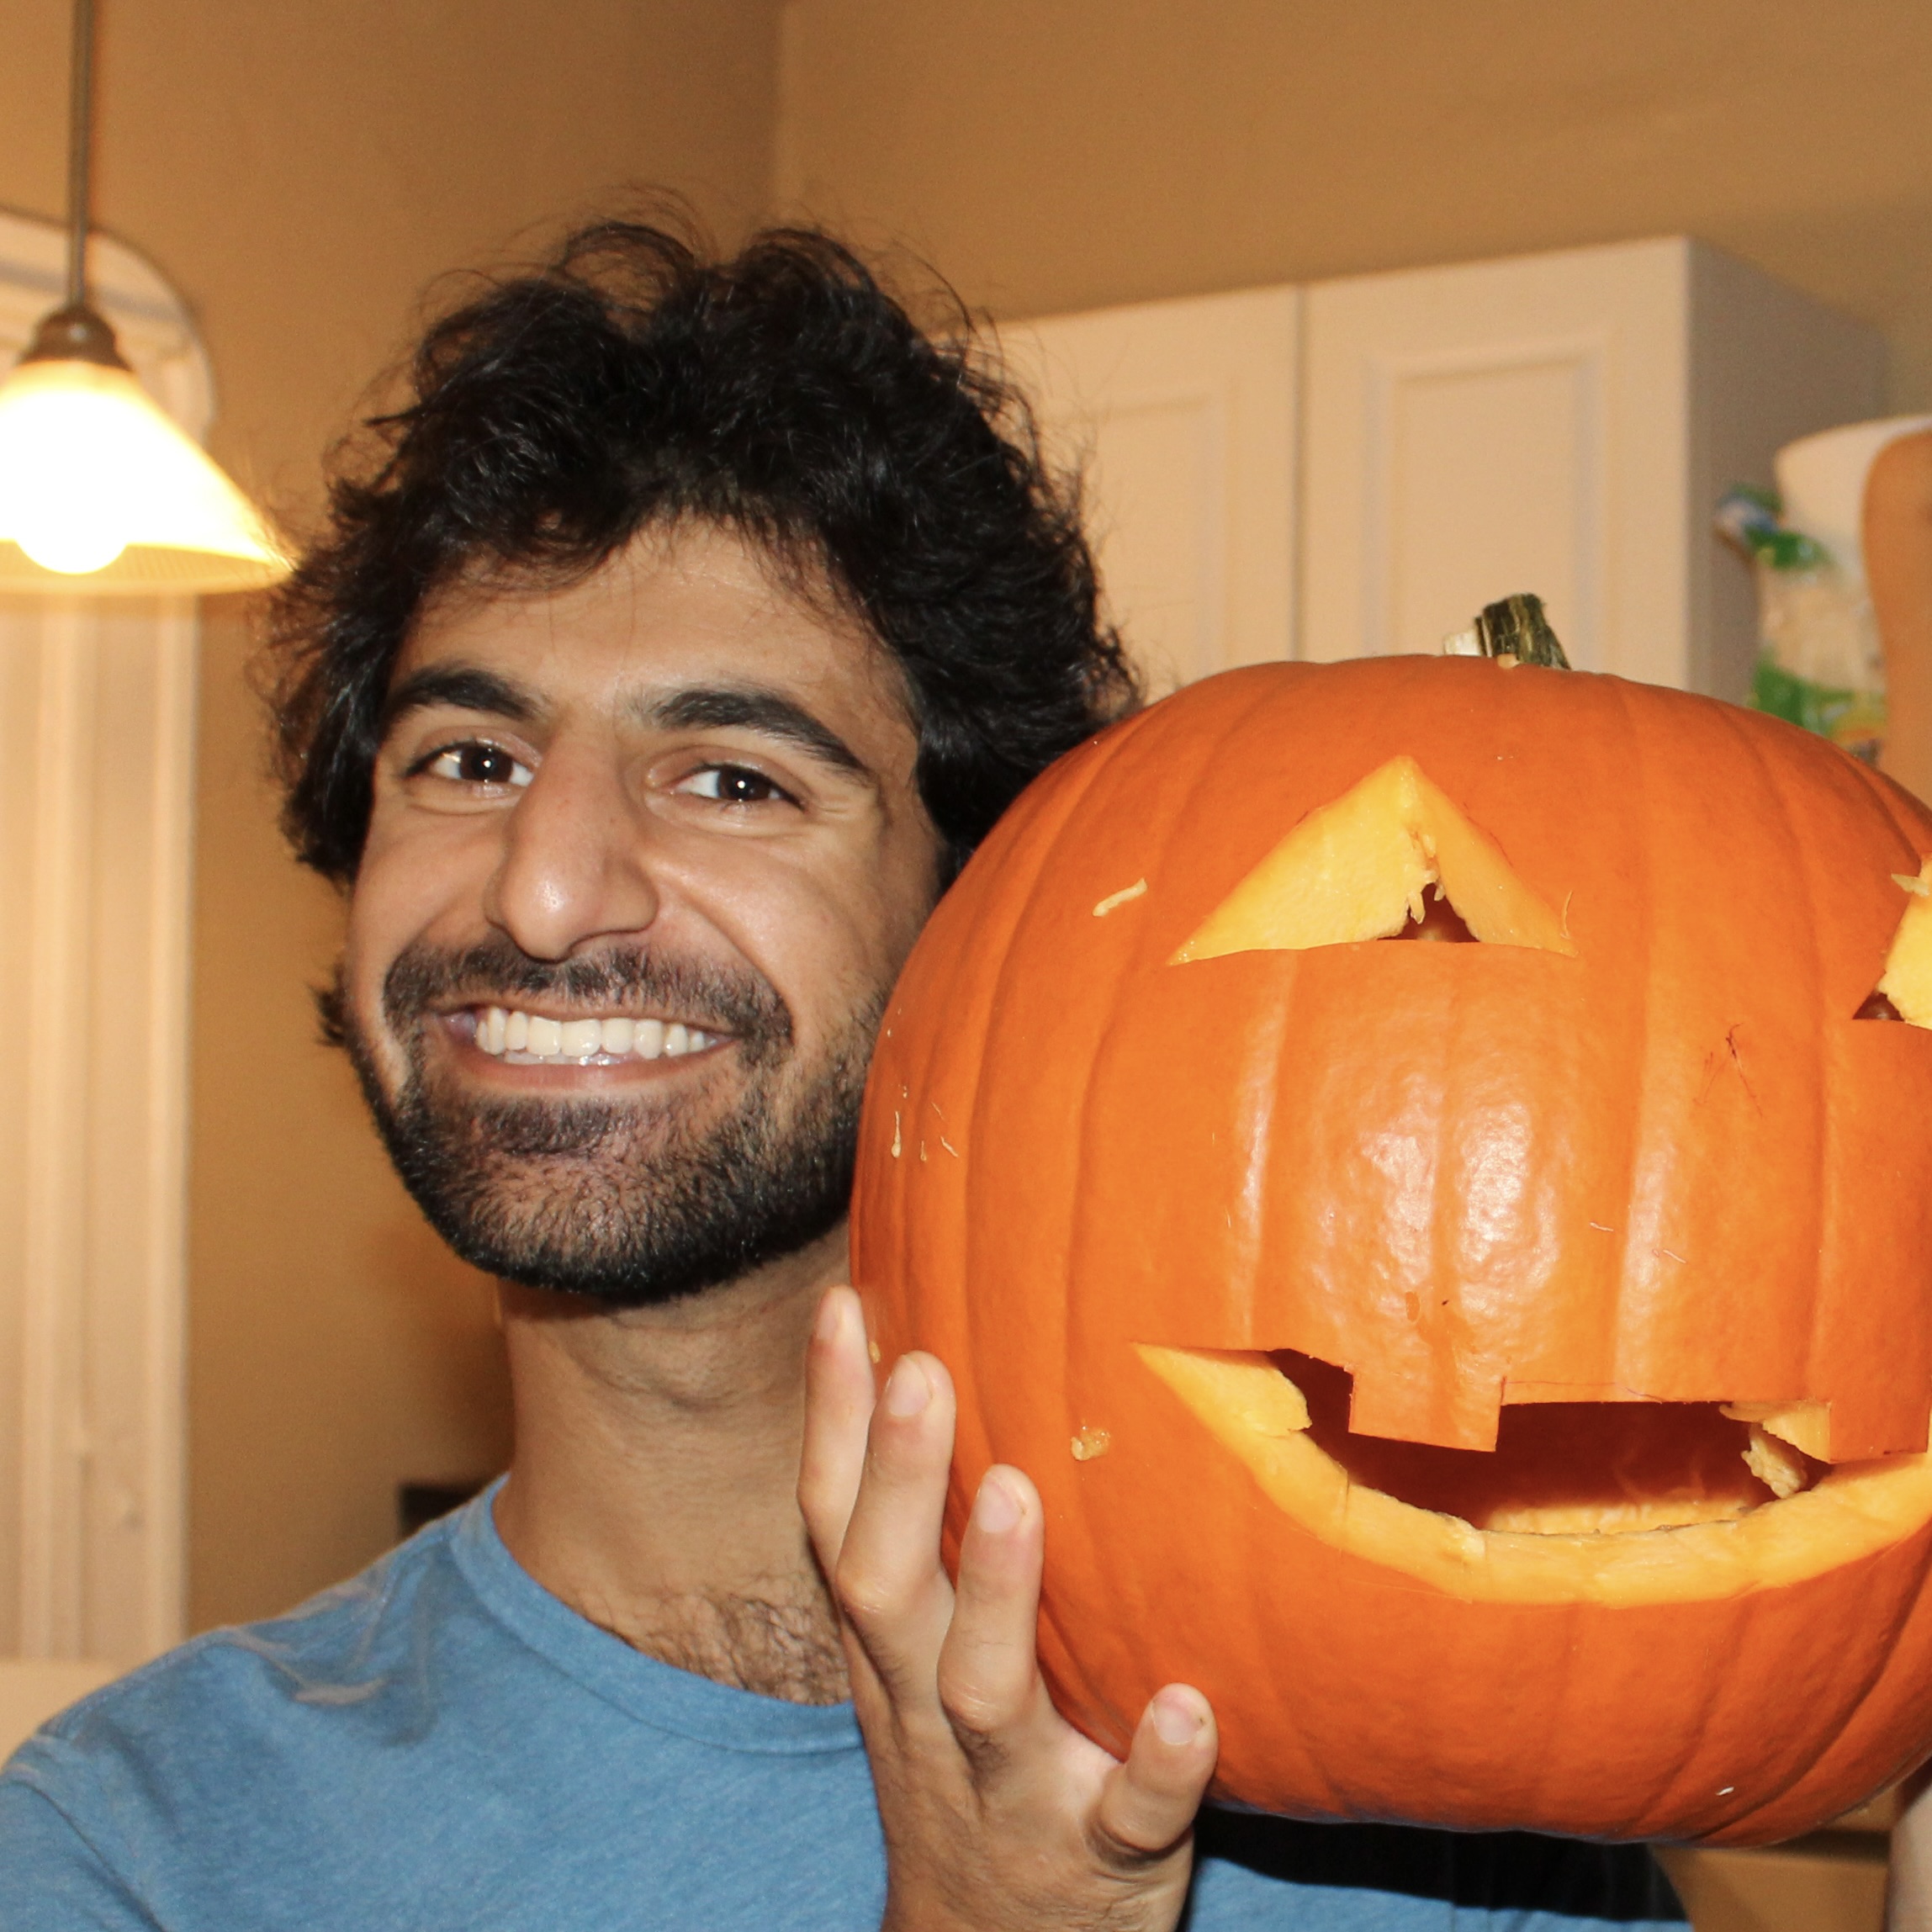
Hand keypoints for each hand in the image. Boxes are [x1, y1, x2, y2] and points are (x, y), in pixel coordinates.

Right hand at [800, 1286, 1217, 1931]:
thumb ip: (931, 1534)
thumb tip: (941, 1354)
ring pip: (985, 1694)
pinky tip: (1193, 1706)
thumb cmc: (969, 1759)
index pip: (834, 1523)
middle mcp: (929, 1709)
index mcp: (890, 1650)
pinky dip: (1156, 1766)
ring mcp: (1013, 1787)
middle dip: (899, 1481)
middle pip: (889, 1592)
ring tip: (1021, 1495)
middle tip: (922, 1368)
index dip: (830, 1419)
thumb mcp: (923, 1655)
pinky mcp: (1103, 1858)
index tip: (842, 1304)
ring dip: (997, 1595)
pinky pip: (1129, 1816)